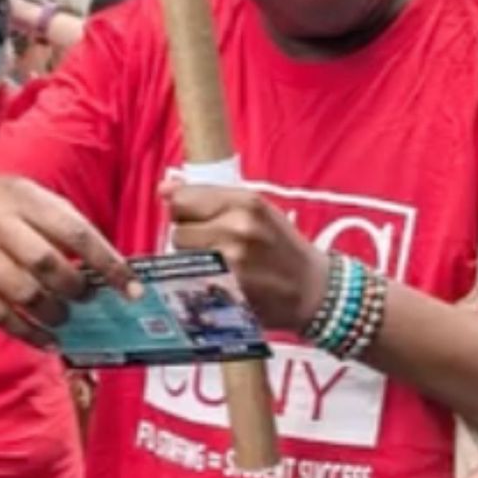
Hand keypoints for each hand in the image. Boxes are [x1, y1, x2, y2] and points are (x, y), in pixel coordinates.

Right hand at [0, 172, 140, 340]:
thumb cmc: (3, 205)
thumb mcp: (34, 199)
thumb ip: (68, 228)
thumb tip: (111, 272)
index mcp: (26, 198)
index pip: (75, 232)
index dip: (108, 263)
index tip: (132, 290)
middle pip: (45, 263)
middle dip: (74, 289)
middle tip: (88, 299)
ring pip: (20, 293)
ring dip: (52, 314)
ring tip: (65, 318)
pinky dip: (26, 332)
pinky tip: (46, 339)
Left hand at [161, 180, 329, 332]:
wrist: (313, 289)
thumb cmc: (282, 247)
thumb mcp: (257, 210)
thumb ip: (211, 197)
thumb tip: (164, 187)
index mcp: (246, 201)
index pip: (184, 199)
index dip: (185, 210)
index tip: (197, 220)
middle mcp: (237, 226)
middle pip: (179, 229)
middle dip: (189, 237)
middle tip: (214, 246)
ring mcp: (230, 259)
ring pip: (181, 255)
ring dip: (191, 260)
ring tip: (217, 264)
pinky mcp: (226, 287)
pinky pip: (190, 279)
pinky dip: (197, 279)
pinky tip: (218, 280)